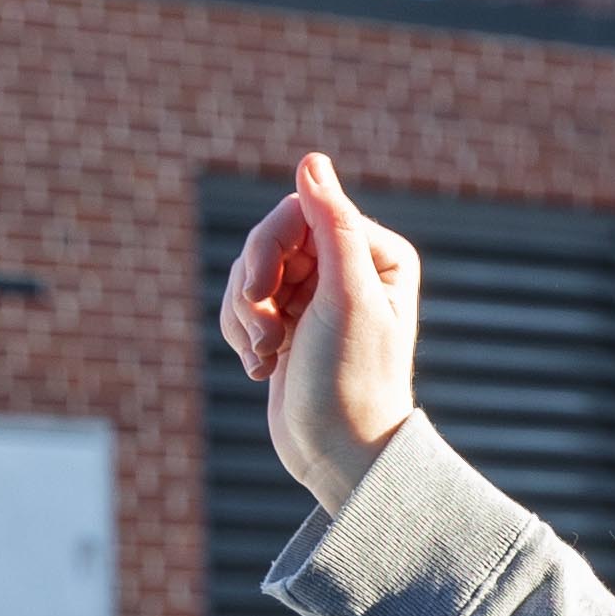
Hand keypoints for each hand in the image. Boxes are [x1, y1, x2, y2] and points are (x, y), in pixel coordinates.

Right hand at [216, 146, 422, 511]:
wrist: (338, 454)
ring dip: (244, 316)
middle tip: (267, 334)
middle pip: (267, 240)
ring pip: (247, 272)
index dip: (268, 246)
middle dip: (253, 288)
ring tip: (268, 356)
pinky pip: (240, 304)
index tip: (263, 292)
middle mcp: (348, 267)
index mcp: (375, 252)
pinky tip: (263, 368)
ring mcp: (315, 296)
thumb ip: (332, 224)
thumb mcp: (344, 297)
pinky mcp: (287, 323)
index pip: (298, 211)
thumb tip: (311, 160)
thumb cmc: (351, 380)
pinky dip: (241, 334)